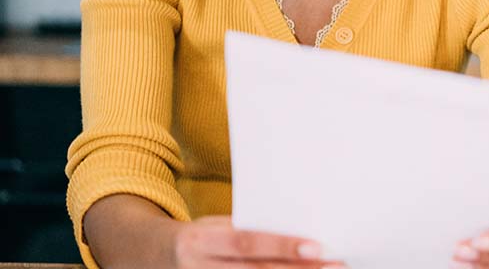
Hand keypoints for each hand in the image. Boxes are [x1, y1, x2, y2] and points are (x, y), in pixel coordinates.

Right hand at [172, 216, 344, 267]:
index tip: (318, 246)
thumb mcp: (214, 226)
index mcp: (200, 240)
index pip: (247, 242)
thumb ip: (247, 230)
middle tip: (336, 264)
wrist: (149, 257)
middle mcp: (198, 268)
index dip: (282, 246)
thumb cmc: (199, 237)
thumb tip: (299, 231)